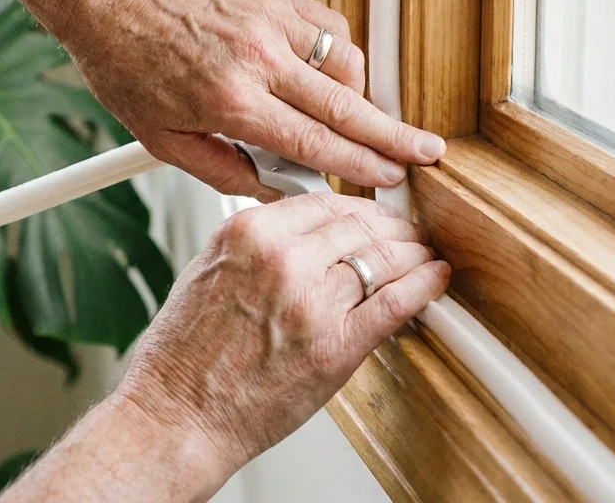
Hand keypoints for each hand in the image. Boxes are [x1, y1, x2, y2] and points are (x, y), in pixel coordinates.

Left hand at [57, 0, 445, 199]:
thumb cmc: (128, 64)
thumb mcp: (161, 139)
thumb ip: (223, 170)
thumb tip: (274, 191)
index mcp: (230, 101)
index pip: (313, 143)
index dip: (358, 166)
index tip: (388, 178)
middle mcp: (258, 58)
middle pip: (345, 107)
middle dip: (391, 136)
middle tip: (426, 154)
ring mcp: (270, 20)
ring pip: (345, 63)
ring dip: (360, 96)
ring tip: (358, 120)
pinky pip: (329, 27)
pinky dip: (339, 54)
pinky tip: (327, 75)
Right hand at [115, 193, 449, 483]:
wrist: (180, 413)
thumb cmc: (185, 354)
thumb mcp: (208, 270)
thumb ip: (255, 243)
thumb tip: (299, 232)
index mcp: (248, 233)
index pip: (323, 202)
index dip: (358, 206)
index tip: (370, 214)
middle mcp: (282, 258)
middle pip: (359, 224)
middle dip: (390, 226)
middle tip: (405, 233)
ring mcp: (312, 300)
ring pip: (383, 257)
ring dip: (412, 253)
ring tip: (422, 255)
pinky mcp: (337, 344)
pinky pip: (396, 301)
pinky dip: (424, 285)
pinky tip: (434, 278)